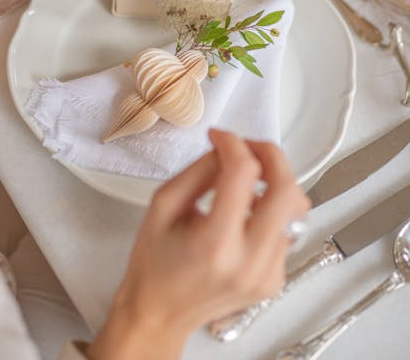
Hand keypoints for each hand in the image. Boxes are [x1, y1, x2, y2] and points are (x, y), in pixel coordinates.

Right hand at [87, 130, 309, 359]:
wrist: (160, 314)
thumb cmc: (155, 265)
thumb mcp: (163, 205)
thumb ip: (198, 171)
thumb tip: (226, 148)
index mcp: (215, 243)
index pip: (243, 174)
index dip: (233, 143)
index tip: (220, 137)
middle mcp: (248, 262)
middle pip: (287, 190)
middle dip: (271, 156)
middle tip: (250, 147)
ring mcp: (267, 274)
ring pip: (296, 209)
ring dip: (275, 181)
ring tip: (250, 179)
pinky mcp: (275, 279)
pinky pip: (287, 230)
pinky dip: (272, 210)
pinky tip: (247, 211)